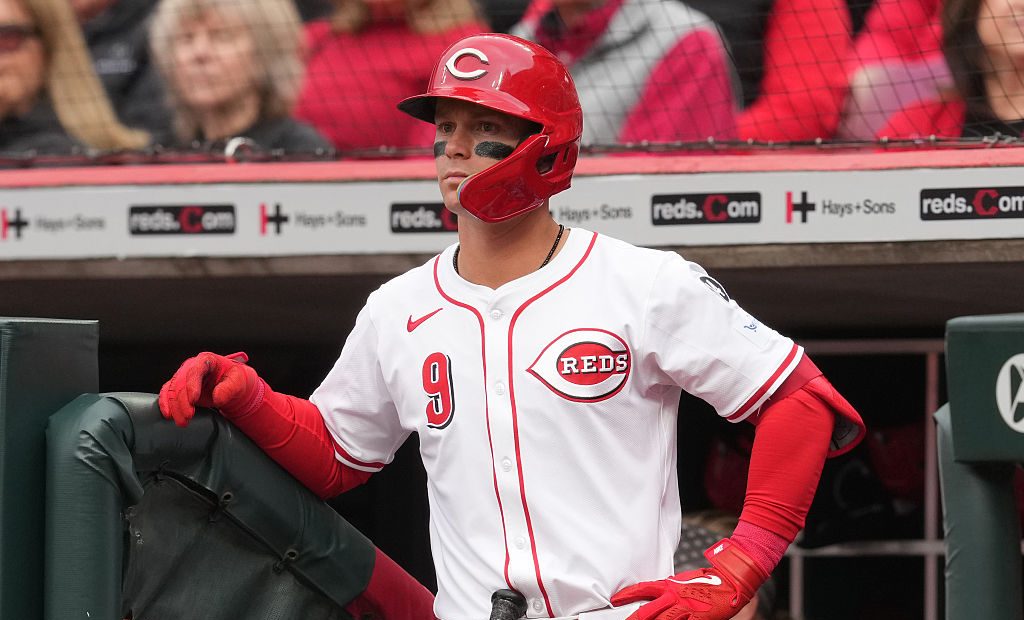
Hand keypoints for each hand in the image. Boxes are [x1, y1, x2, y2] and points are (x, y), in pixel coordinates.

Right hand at [158, 352, 261, 425]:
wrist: (233, 386)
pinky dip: (166, 404)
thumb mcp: (238, 381)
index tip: (193, 400)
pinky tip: (168, 415)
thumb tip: (217, 398)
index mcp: (206, 360)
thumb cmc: (235, 379)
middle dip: (183, 401)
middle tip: (188, 416)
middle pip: (181, 382)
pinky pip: (167, 394)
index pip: (195, 371)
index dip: (192, 385)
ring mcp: (184, 377)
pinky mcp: (180, 388)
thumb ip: (229, 388)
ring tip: (182, 421)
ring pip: (172, 390)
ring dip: (175, 407)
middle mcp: (192, 367)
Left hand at [612, 539, 766, 619]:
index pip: (643, 589)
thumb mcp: (684, 581)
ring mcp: (686, 608)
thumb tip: (658, 596)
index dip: (627, 594)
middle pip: (648, 610)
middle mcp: (675, 596)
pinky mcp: (698, 618)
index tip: (615, 599)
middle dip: (634, 618)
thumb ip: (671, 589)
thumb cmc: (709, 580)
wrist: (731, 579)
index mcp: (670, 585)